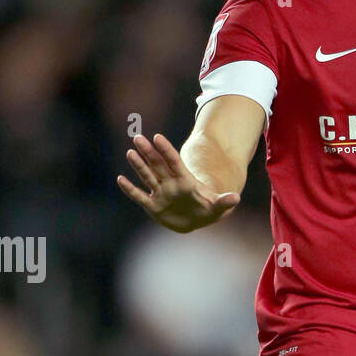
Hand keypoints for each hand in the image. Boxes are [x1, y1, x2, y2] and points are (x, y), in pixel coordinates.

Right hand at [117, 133, 239, 232]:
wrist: (197, 218)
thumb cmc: (208, 208)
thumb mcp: (217, 207)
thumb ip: (224, 202)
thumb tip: (235, 198)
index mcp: (185, 181)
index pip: (174, 162)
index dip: (166, 150)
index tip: (157, 137)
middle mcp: (170, 183)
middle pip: (157, 165)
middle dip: (148, 152)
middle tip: (137, 137)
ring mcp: (161, 193)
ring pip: (147, 176)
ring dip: (138, 165)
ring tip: (130, 152)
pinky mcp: (153, 206)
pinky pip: (140, 196)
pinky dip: (130, 190)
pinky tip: (120, 179)